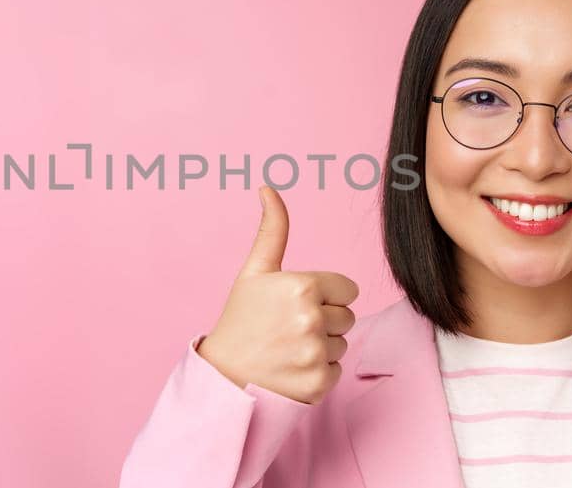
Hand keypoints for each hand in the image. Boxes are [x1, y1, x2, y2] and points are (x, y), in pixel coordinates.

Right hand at [196, 186, 359, 404]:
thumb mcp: (254, 272)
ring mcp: (315, 352)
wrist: (223, 374)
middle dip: (324, 320)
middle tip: (289, 328)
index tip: (297, 304)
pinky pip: (337, 370)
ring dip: (321, 346)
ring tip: (289, 348)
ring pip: (342, 343)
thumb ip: (272, 230)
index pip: (348, 289)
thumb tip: (268, 188)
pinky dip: (318, 372)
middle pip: (348, 316)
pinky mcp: (318, 383)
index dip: (325, 295)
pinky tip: (292, 368)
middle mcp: (311, 318)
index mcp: (301, 285)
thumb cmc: (240, 319)